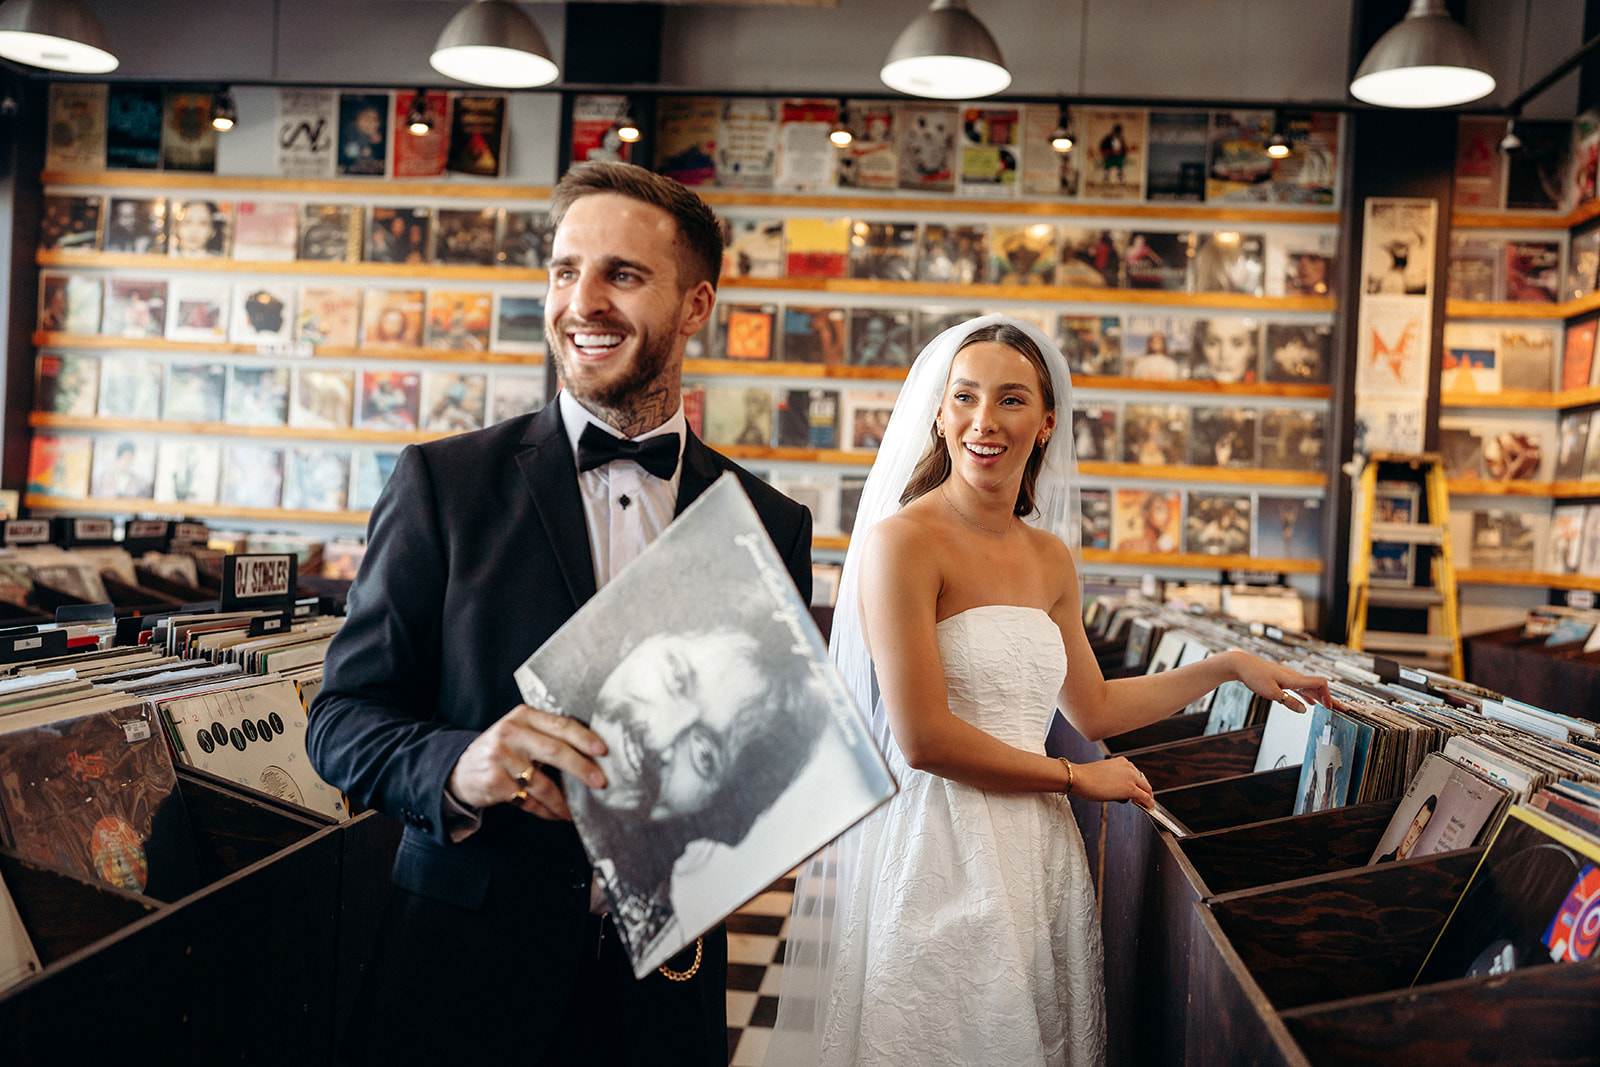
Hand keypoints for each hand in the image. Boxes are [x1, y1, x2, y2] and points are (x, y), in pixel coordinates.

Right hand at [447, 704, 607, 820]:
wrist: (460, 769)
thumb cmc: (502, 751)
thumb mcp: (520, 732)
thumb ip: (547, 735)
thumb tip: (591, 754)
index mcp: (523, 716)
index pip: (560, 724)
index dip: (584, 738)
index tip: (603, 750)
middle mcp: (511, 732)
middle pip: (555, 751)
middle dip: (582, 769)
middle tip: (600, 782)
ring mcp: (500, 757)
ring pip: (542, 783)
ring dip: (563, 801)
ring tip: (574, 810)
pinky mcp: (494, 782)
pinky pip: (528, 800)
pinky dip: (545, 810)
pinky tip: (556, 815)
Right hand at [1071, 756, 1154, 809]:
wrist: (1080, 778)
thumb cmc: (1086, 777)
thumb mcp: (1105, 774)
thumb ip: (1116, 780)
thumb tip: (1121, 793)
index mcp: (1122, 762)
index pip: (1136, 774)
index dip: (1138, 784)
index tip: (1139, 790)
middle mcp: (1129, 767)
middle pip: (1144, 781)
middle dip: (1145, 791)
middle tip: (1144, 799)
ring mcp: (1131, 778)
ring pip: (1146, 789)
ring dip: (1147, 797)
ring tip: (1146, 804)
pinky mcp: (1131, 789)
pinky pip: (1145, 798)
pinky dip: (1149, 803)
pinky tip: (1149, 808)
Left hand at [1228, 651, 1329, 711]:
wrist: (1241, 664)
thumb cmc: (1253, 676)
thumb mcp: (1270, 693)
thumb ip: (1288, 702)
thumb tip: (1305, 710)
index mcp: (1294, 679)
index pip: (1320, 684)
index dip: (1328, 695)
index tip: (1331, 708)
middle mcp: (1294, 677)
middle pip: (1318, 687)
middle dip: (1331, 699)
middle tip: (1343, 710)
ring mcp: (1289, 678)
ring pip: (1310, 688)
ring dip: (1321, 698)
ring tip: (1330, 708)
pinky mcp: (1283, 679)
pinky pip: (1301, 688)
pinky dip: (1309, 696)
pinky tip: (1311, 703)